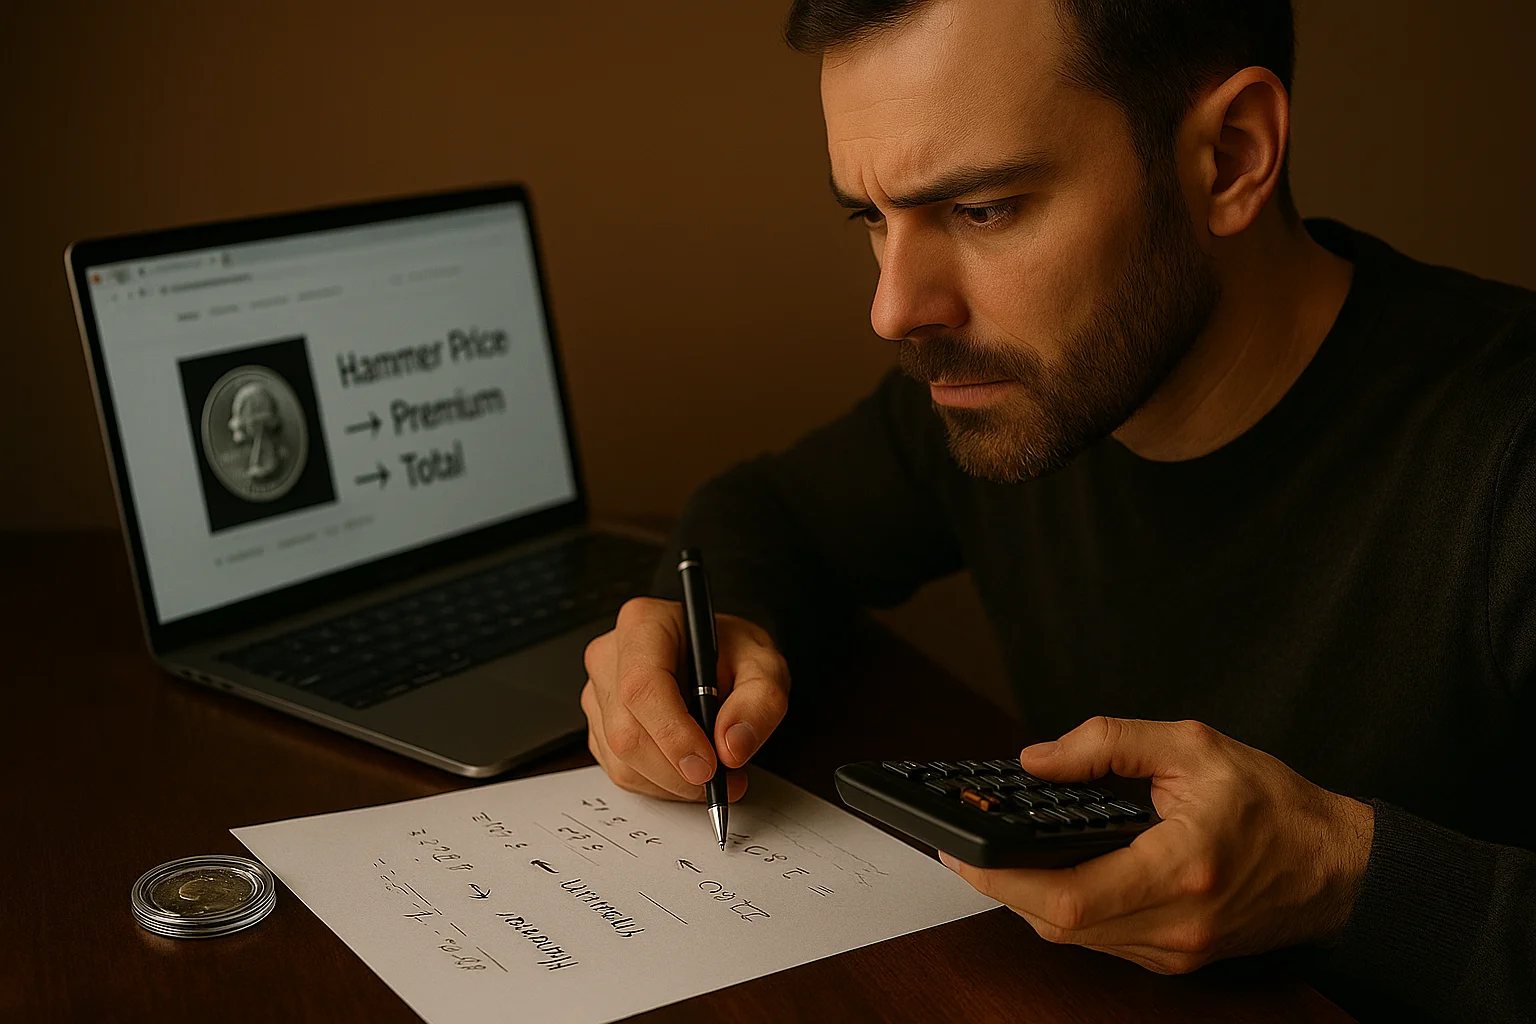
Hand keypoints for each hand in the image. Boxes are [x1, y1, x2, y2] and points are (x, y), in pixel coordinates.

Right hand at [580, 597, 790, 802]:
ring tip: (715, 774)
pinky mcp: (599, 726)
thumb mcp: (765, 666)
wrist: (718, 659)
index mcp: (644, 624)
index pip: (643, 687)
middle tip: (726, 780)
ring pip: (622, 761)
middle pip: (627, 732)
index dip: (673, 735)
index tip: (708, 766)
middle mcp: (610, 656)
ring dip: (673, 784)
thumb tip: (732, 747)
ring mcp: (598, 693)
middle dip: (679, 771)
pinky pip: (621, 771)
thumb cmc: (733, 653)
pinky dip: (661, 784)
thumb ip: (759, 702)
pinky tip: (688, 769)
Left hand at [939, 717, 1374, 973]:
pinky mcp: (1174, 959)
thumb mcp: (1194, 747)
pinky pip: (1099, 941)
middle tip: (961, 846)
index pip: (1066, 894)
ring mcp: (1174, 951)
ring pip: (1072, 939)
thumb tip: (1039, 759)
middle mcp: (1174, 925)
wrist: (1339, 868)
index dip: (1000, 877)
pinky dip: (1064, 910)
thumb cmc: (1276, 806)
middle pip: (1057, 925)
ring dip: (1026, 899)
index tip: (959, 849)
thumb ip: (1108, 743)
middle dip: (998, 886)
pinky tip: (1046, 875)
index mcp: (1180, 869)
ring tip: (993, 855)